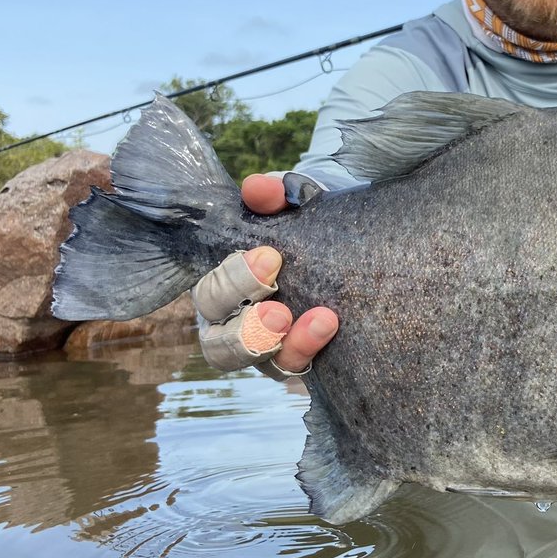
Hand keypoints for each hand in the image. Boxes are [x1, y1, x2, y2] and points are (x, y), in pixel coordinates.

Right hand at [191, 173, 338, 379]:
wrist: (346, 243)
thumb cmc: (304, 223)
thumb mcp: (293, 203)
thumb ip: (274, 194)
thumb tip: (258, 188)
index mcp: (223, 286)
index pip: (210, 294)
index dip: (234, 279)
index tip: (271, 256)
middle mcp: (235, 324)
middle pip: (219, 343)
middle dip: (248, 326)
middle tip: (281, 306)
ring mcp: (266, 349)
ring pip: (258, 366)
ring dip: (282, 346)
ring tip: (320, 320)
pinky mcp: (298, 361)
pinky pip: (294, 369)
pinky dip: (310, 350)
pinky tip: (332, 330)